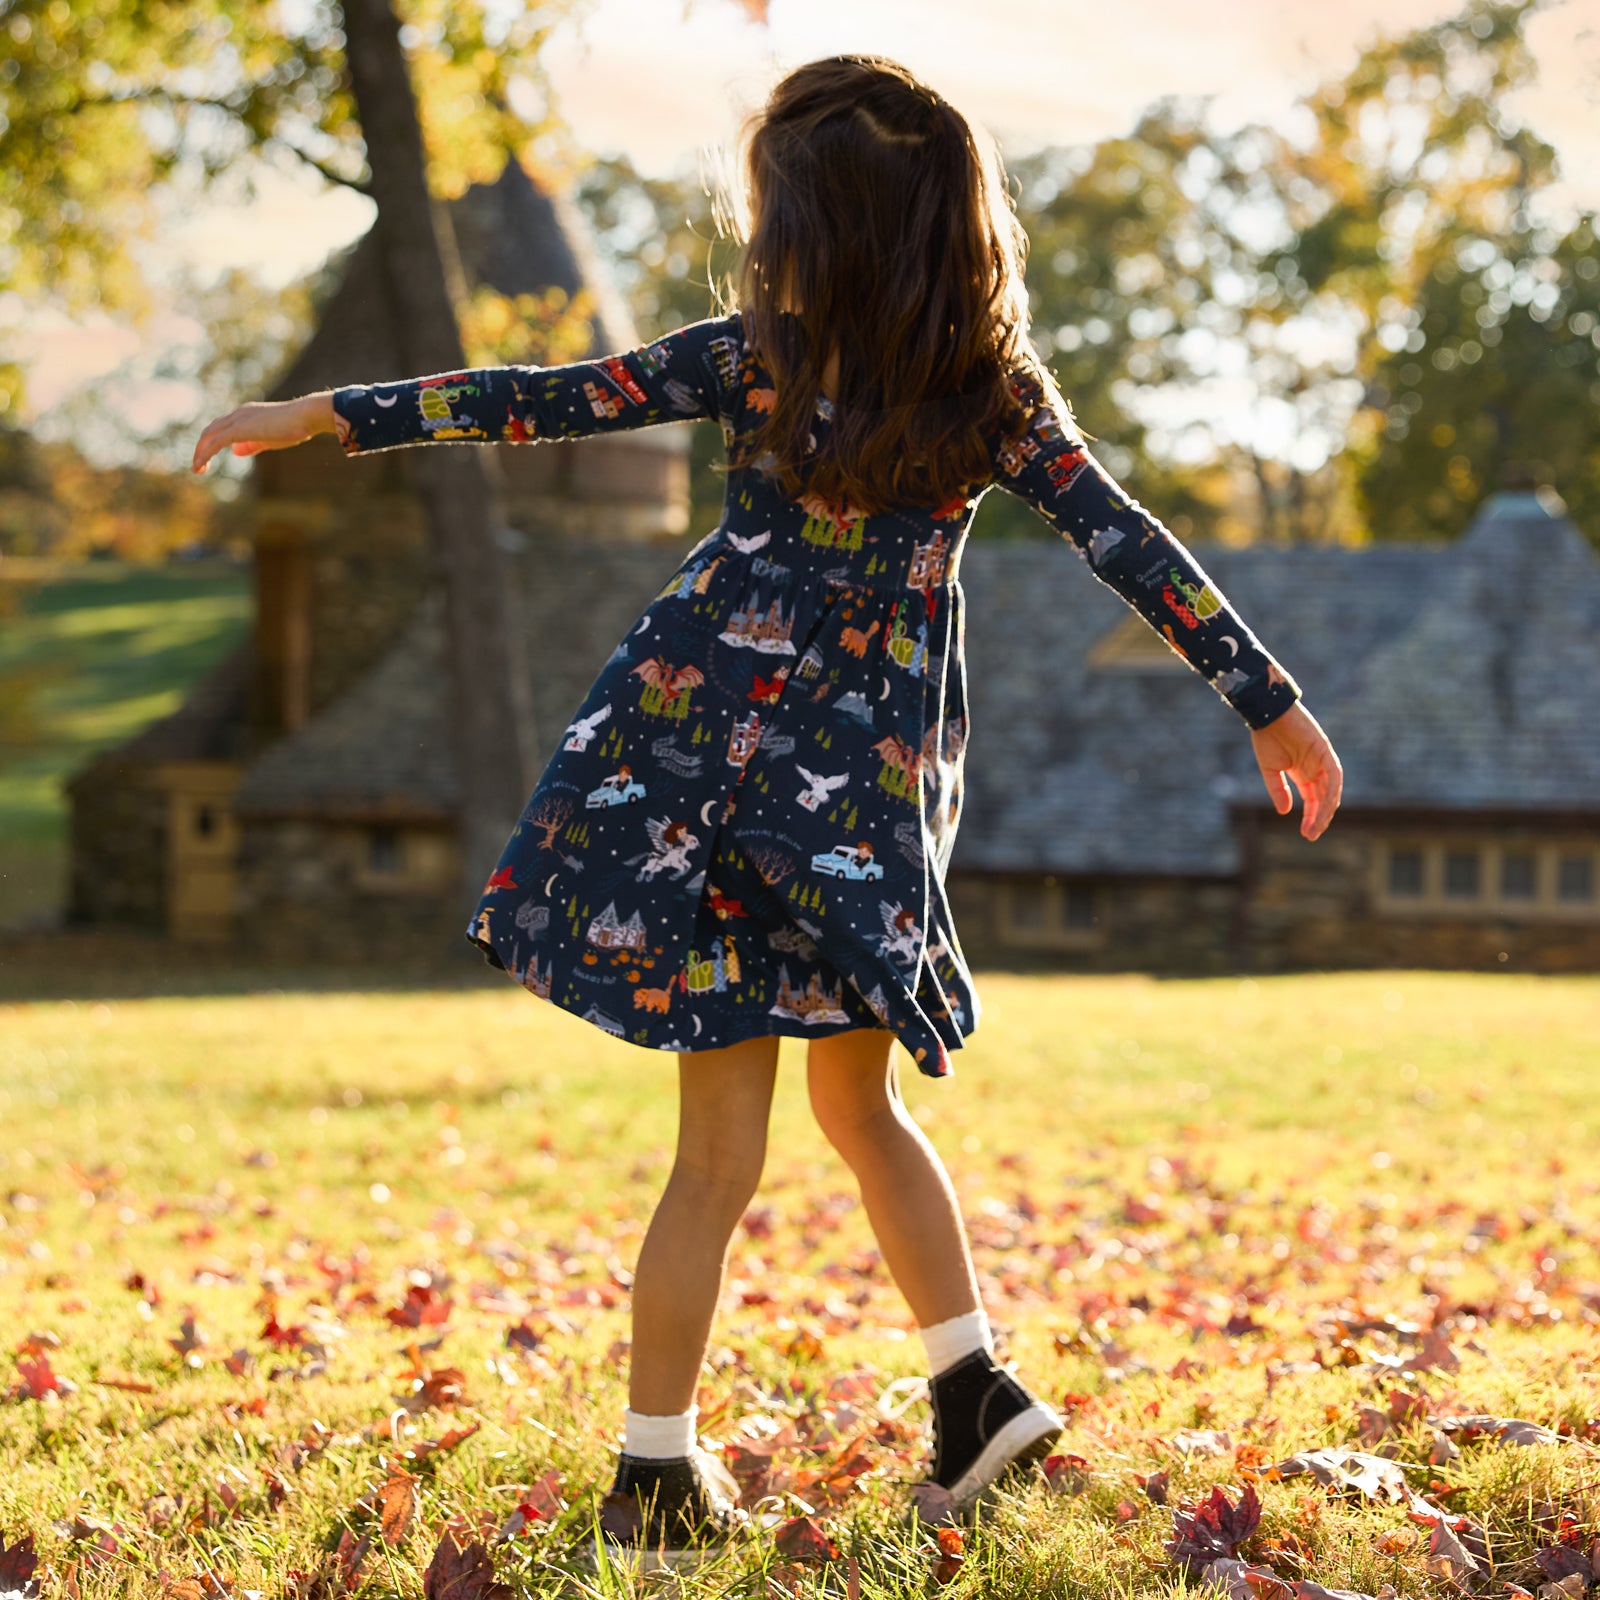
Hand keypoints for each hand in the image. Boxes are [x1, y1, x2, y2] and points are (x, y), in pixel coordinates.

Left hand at [191, 393, 333, 473]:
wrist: (304, 416)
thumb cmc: (295, 427)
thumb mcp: (270, 439)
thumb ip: (251, 445)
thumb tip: (235, 451)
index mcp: (245, 415)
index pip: (222, 427)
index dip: (213, 442)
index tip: (210, 457)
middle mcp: (238, 414)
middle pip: (211, 430)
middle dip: (202, 448)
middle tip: (199, 466)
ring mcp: (238, 420)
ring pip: (209, 436)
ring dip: (200, 453)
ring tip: (197, 469)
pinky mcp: (239, 430)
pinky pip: (215, 443)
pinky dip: (205, 455)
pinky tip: (201, 466)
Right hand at [1250, 700, 1342, 840]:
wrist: (1267, 714)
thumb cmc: (1266, 738)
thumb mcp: (1270, 770)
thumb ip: (1278, 790)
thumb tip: (1284, 812)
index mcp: (1303, 773)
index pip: (1313, 800)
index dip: (1311, 817)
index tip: (1306, 834)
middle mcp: (1316, 769)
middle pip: (1324, 799)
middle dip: (1319, 818)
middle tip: (1311, 835)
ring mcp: (1322, 760)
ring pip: (1331, 790)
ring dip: (1325, 809)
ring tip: (1317, 826)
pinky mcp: (1325, 750)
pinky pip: (1334, 774)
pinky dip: (1331, 790)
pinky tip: (1325, 806)